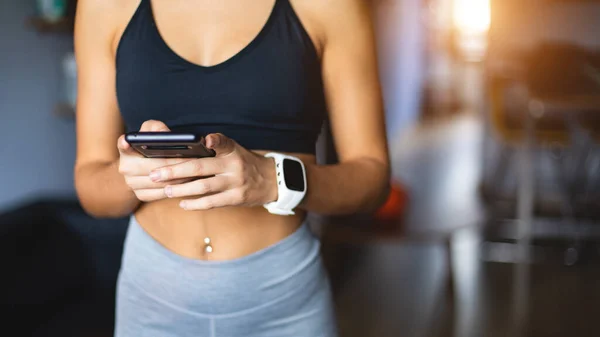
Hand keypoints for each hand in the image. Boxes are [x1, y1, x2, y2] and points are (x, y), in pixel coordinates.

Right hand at [117, 120, 191, 201]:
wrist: (140, 169)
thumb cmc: (149, 146)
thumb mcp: (151, 132)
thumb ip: (156, 128)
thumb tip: (165, 134)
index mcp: (126, 150)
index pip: (123, 144)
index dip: (124, 143)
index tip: (127, 141)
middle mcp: (125, 167)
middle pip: (154, 166)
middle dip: (176, 164)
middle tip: (195, 161)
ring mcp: (132, 183)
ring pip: (161, 182)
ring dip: (180, 177)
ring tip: (196, 171)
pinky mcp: (141, 195)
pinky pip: (162, 193)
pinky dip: (176, 188)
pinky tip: (188, 182)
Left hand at [149, 133, 277, 209]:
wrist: (270, 180)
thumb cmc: (243, 163)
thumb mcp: (234, 150)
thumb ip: (214, 149)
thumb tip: (181, 152)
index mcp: (232, 150)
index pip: (224, 142)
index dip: (215, 140)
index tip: (205, 140)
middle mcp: (234, 166)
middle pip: (201, 167)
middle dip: (175, 171)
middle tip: (155, 174)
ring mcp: (235, 183)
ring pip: (203, 187)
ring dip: (181, 189)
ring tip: (165, 190)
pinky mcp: (235, 198)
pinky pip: (211, 202)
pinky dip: (194, 204)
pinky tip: (182, 203)